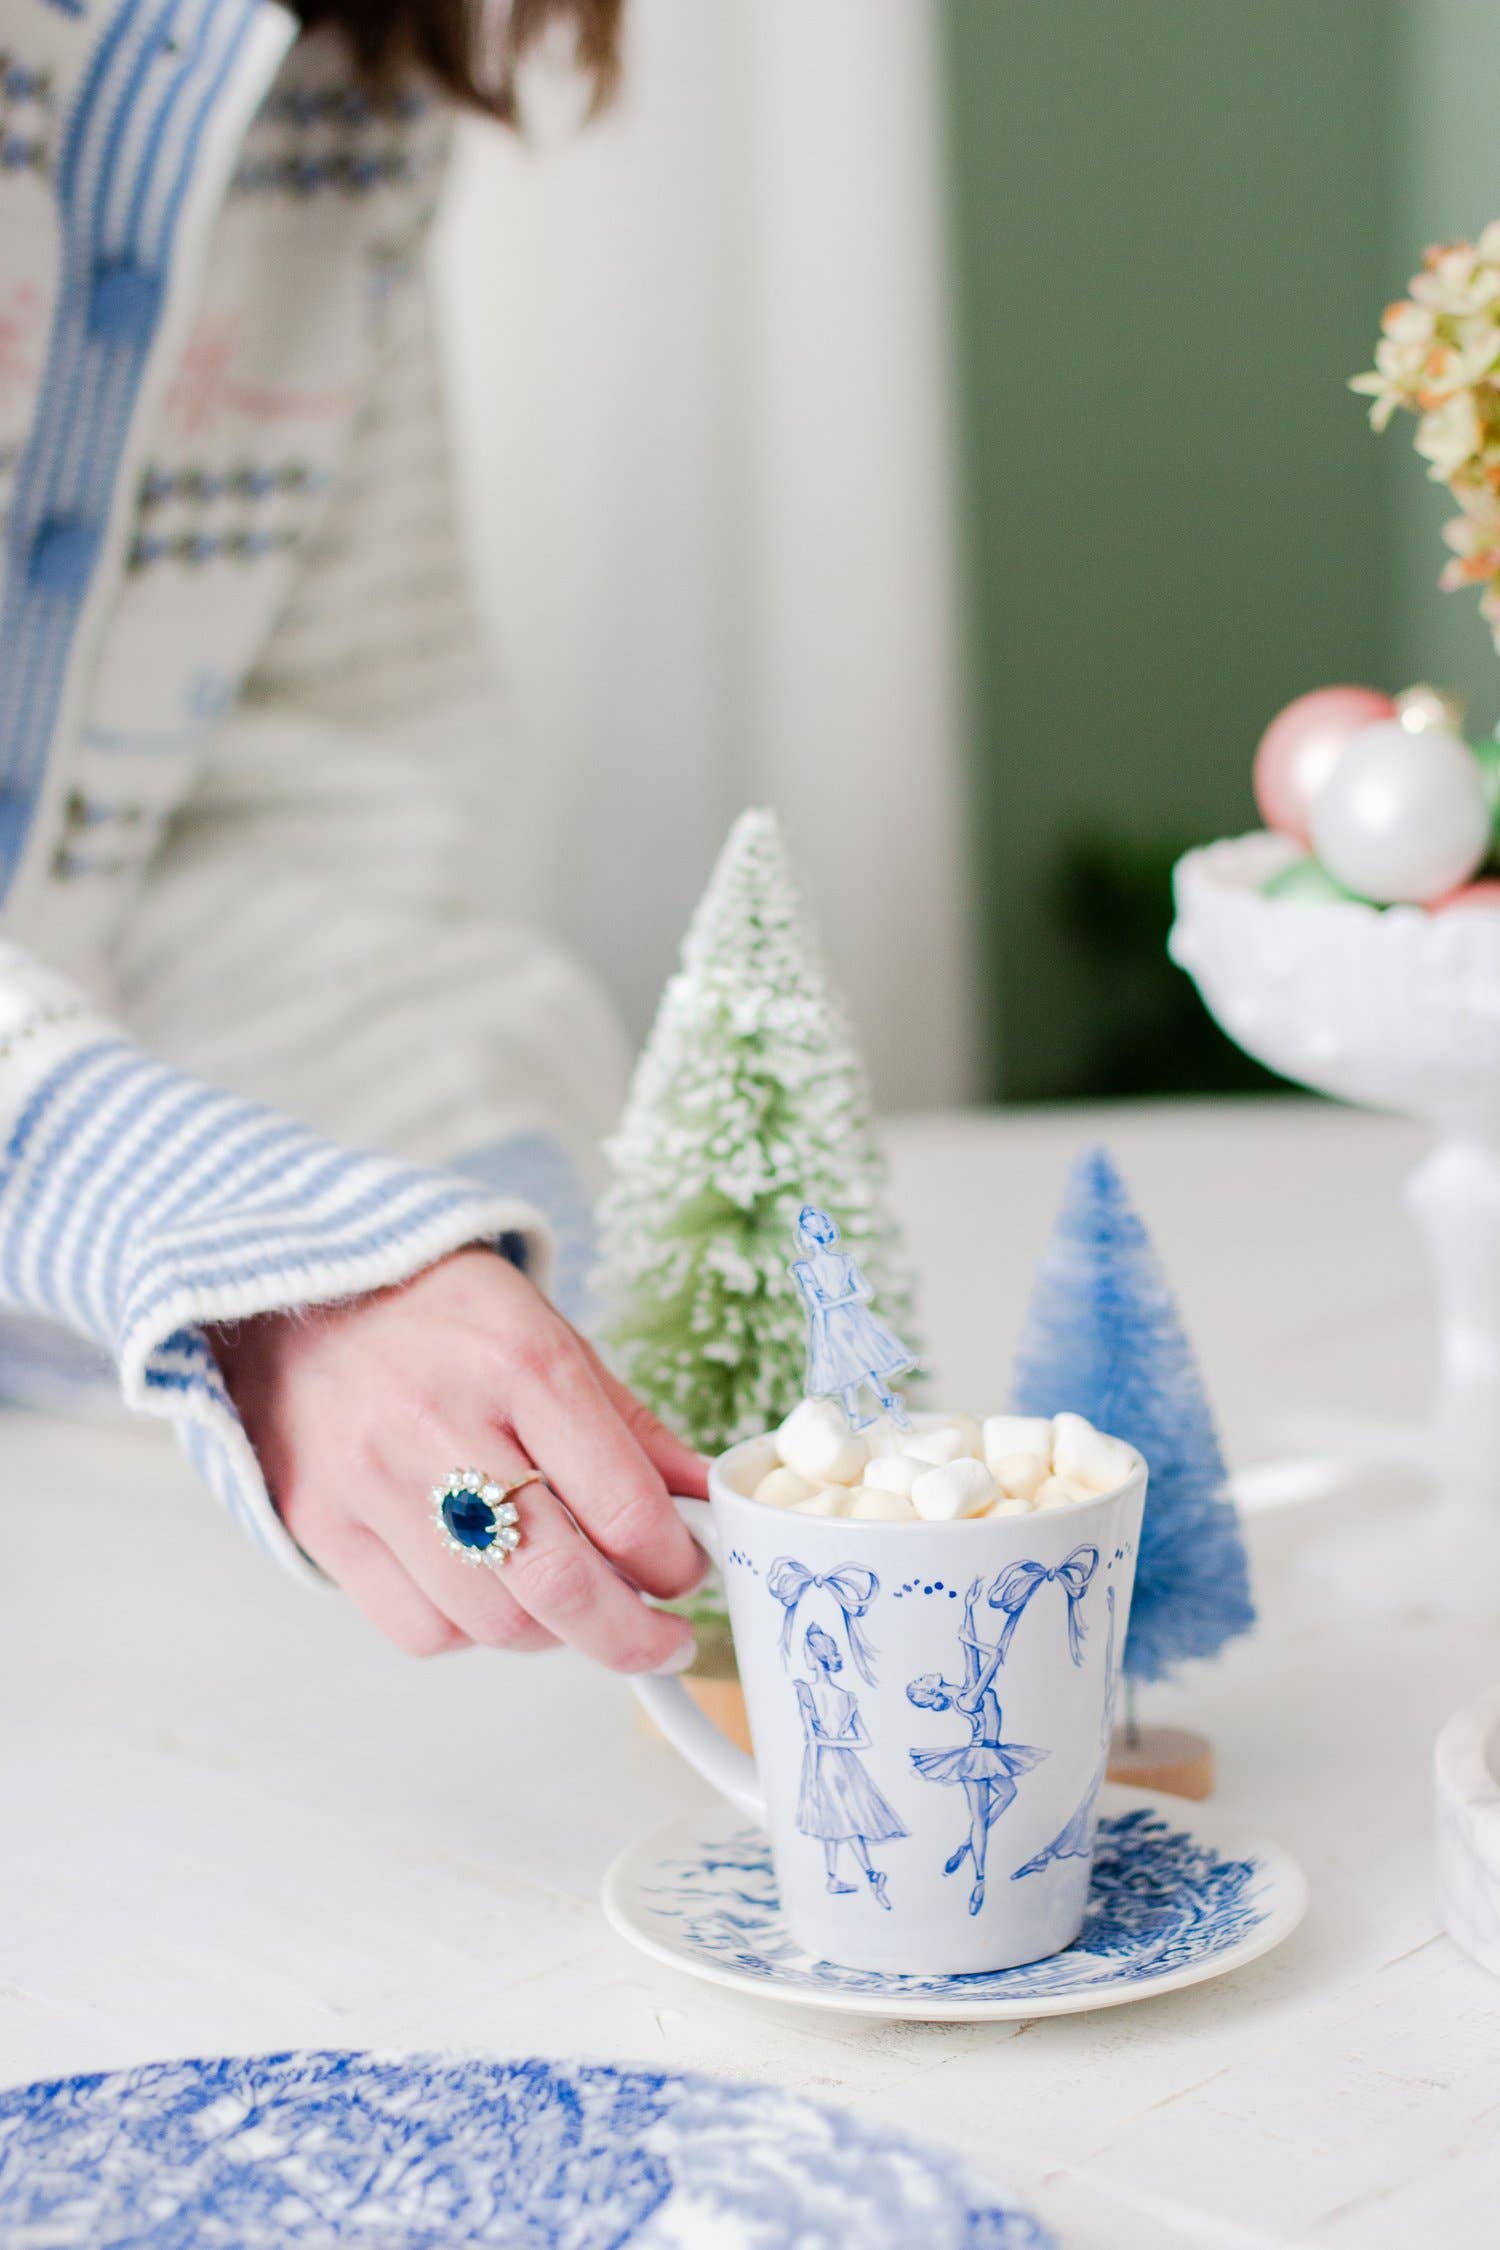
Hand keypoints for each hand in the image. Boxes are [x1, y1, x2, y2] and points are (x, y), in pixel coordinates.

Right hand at [211, 1248, 708, 1669]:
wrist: (296, 1295)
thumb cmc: (437, 1315)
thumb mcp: (550, 1334)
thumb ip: (630, 1426)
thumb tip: (703, 1495)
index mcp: (519, 1360)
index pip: (624, 1505)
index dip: (676, 1561)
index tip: (688, 1571)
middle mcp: (442, 1422)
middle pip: (560, 1584)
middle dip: (633, 1635)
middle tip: (661, 1640)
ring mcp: (372, 1480)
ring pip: (493, 1623)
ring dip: (554, 1634)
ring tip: (570, 1600)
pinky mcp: (322, 1525)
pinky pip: (421, 1631)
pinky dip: (473, 1632)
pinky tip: (489, 1590)